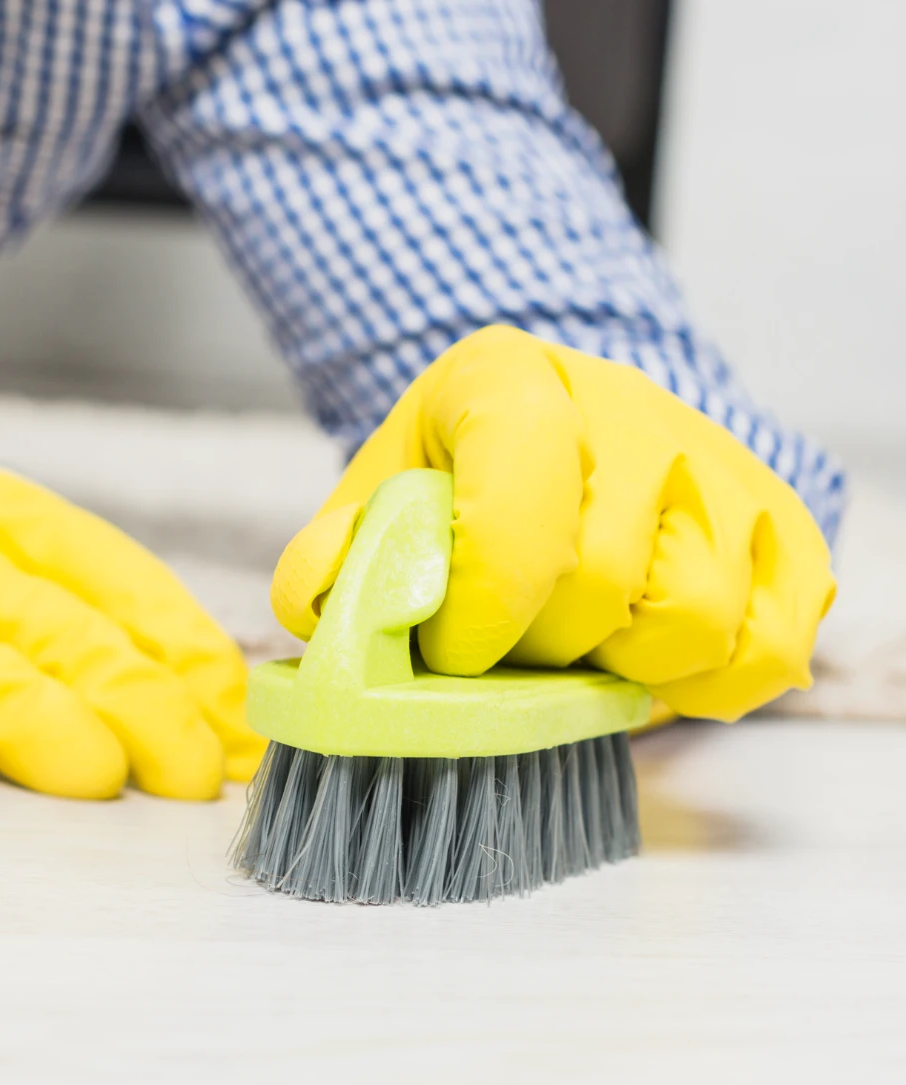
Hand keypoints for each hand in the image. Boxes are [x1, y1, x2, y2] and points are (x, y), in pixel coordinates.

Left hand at [271, 327, 835, 720]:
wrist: (560, 436)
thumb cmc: (456, 483)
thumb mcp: (373, 502)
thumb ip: (333, 556)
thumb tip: (323, 603)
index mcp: (509, 381)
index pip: (516, 500)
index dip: (482, 605)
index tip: (453, 653)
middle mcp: (630, 405)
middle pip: (599, 577)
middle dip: (538, 649)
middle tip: (507, 651)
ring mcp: (718, 462)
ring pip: (695, 615)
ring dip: (624, 667)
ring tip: (577, 651)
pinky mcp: (781, 523)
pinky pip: (769, 643)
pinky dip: (708, 684)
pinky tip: (646, 665)